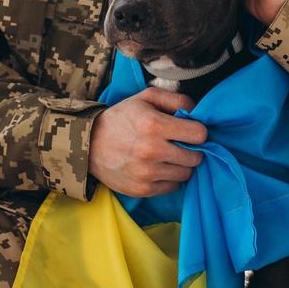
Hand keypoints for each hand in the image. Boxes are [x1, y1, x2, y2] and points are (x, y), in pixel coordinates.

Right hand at [89, 87, 206, 197]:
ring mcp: (147, 173)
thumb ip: (176, 99)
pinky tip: (159, 167)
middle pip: (196, 157)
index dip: (197, 131)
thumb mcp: (146, 97)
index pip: (199, 134)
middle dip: (191, 149)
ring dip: (181, 165)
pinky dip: (170, 178)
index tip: (189, 130)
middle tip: (179, 144)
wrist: (89, 144)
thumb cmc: (122, 118)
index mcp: (153, 125)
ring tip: (168, 156)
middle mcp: (151, 151)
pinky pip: (173, 187)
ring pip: (186, 174)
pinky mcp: (142, 189)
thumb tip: (198, 112)